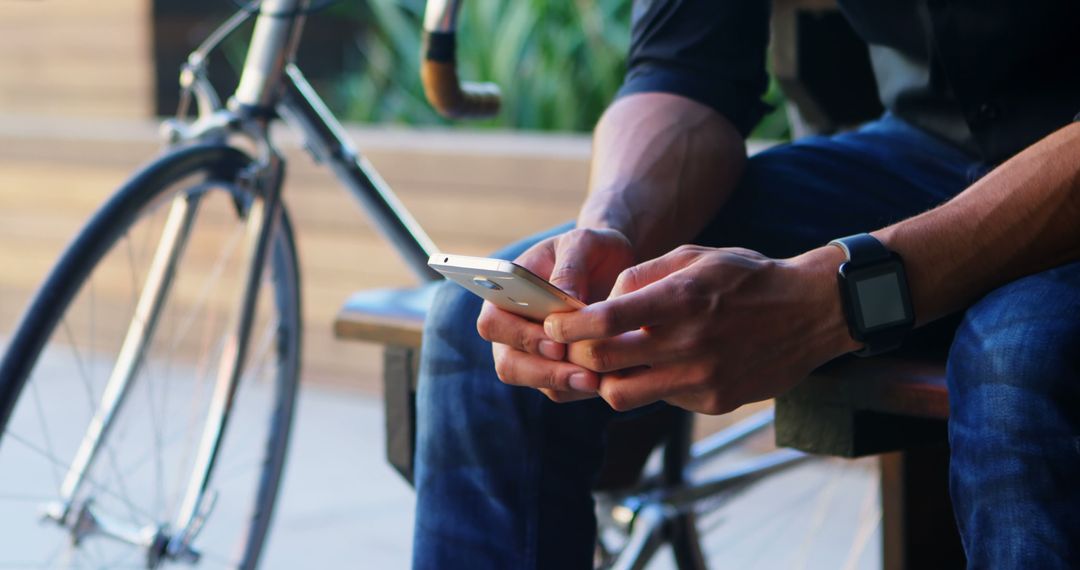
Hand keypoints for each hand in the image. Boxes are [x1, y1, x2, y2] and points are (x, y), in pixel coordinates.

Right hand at [475, 228, 635, 401]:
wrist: (613, 264)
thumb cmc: (590, 249)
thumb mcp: (583, 244)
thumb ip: (570, 268)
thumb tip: (564, 300)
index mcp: (504, 294)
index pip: (493, 323)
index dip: (518, 336)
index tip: (554, 341)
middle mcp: (512, 329)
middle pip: (509, 364)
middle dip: (544, 371)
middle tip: (582, 372)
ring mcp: (532, 353)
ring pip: (537, 383)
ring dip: (565, 384)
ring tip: (597, 381)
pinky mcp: (557, 370)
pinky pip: (562, 390)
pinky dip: (582, 388)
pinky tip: (608, 380)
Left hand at [543, 245, 858, 413]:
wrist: (812, 312)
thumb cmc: (748, 277)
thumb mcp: (694, 257)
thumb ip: (642, 276)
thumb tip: (601, 302)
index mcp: (681, 300)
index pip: (604, 322)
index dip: (568, 326)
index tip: (552, 323)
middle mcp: (688, 344)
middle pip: (603, 363)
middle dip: (577, 353)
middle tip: (571, 345)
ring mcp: (701, 379)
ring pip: (622, 394)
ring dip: (607, 378)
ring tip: (613, 359)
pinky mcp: (713, 402)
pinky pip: (660, 399)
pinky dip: (651, 383)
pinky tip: (665, 363)